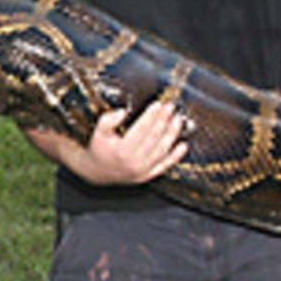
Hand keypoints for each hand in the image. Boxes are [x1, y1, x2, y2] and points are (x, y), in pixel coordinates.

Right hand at [71, 101, 187, 185]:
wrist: (97, 172)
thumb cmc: (99, 150)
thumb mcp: (98, 133)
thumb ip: (108, 120)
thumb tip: (123, 112)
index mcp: (123, 151)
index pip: (141, 128)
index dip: (151, 115)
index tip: (157, 104)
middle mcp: (135, 162)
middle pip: (154, 137)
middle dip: (163, 120)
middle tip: (170, 108)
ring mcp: (143, 171)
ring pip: (162, 150)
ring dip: (172, 134)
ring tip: (178, 121)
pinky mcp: (148, 175)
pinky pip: (165, 165)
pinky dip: (176, 156)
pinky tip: (183, 145)